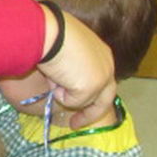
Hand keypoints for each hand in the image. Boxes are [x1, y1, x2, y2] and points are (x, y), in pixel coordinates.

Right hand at [35, 8, 116, 128]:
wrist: (49, 32)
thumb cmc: (52, 35)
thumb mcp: (66, 52)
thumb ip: (71, 67)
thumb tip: (62, 84)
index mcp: (103, 54)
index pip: (103, 80)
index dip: (92, 94)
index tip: (79, 104)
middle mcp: (107, 66)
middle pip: (105, 98)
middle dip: (90, 113)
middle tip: (75, 124)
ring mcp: (101, 78)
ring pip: (84, 101)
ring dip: (64, 94)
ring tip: (52, 76)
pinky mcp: (91, 88)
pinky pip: (72, 102)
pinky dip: (59, 94)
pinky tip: (54, 76)